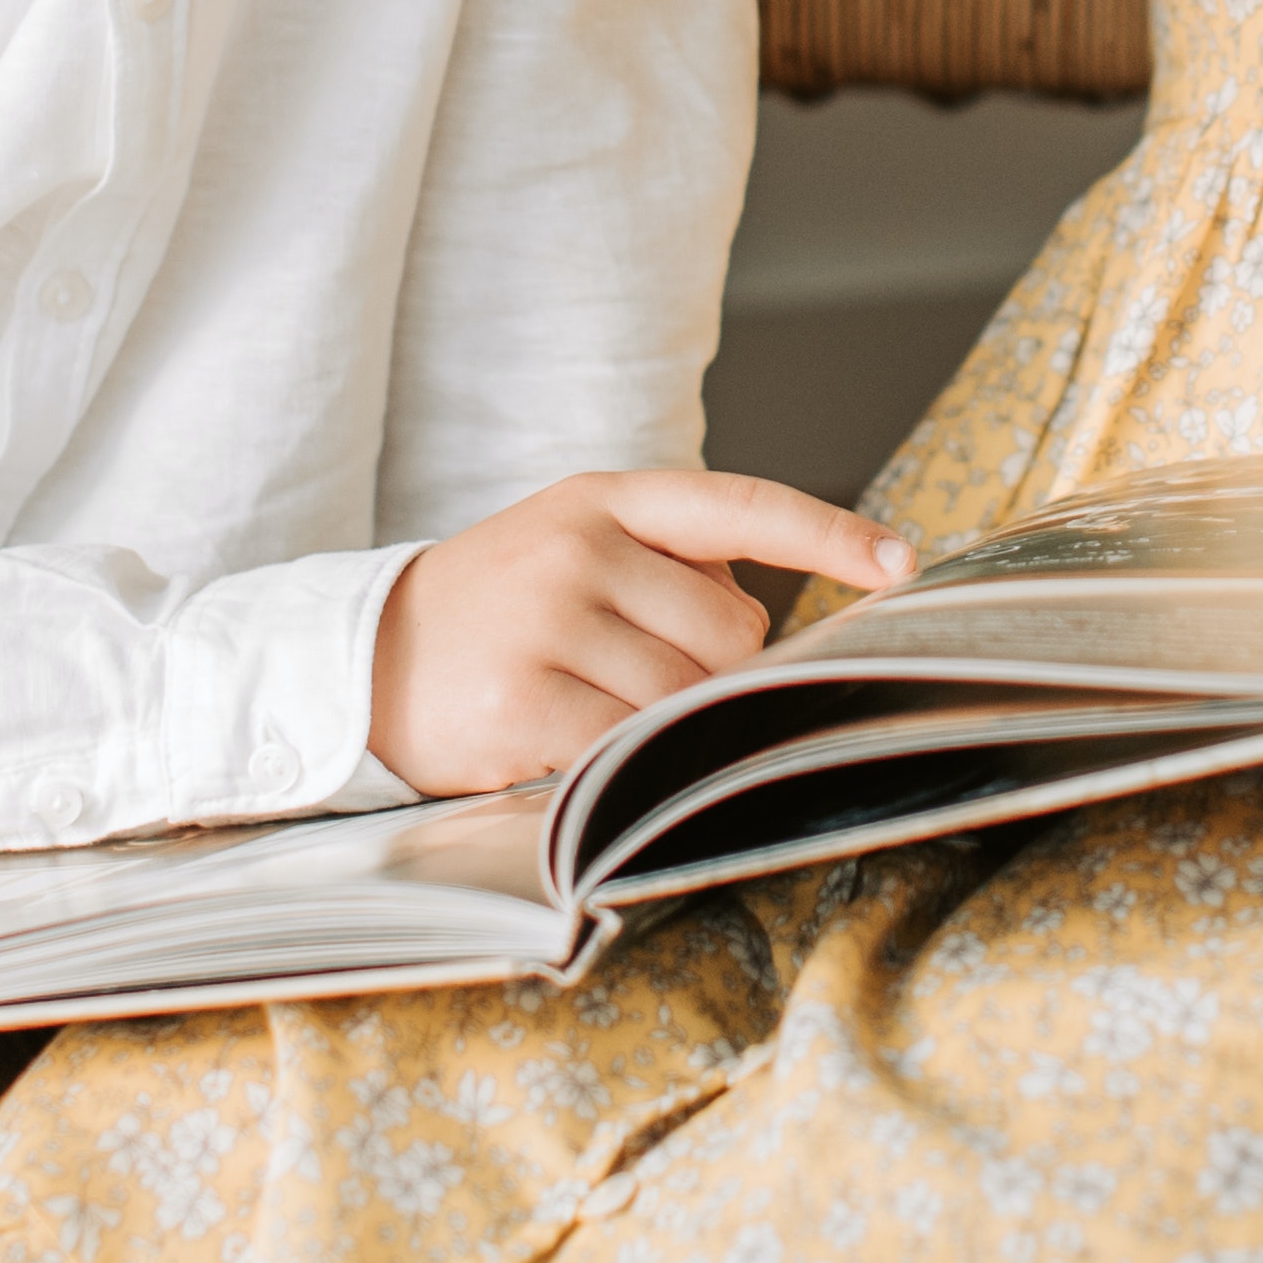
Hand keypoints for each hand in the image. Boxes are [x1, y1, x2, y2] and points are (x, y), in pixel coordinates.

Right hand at [365, 466, 915, 798]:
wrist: (362, 659)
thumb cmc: (497, 608)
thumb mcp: (576, 546)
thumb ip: (674, 566)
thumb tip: (784, 622)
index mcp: (604, 500)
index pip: (742, 505)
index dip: (829, 534)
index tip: (900, 563)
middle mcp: (579, 549)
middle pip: (730, 633)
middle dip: (715, 673)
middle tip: (641, 678)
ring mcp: (548, 624)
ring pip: (685, 698)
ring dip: (664, 723)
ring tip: (592, 705)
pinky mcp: (524, 705)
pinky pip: (627, 747)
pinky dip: (619, 761)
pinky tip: (570, 743)